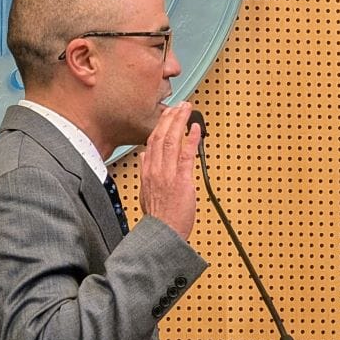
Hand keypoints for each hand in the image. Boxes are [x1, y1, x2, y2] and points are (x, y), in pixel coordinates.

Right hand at [138, 102, 200, 238]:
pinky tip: (195, 129)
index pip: (152, 141)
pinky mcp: (182, 181)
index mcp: (148, 172)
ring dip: (180, 122)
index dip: (160, 124)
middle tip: (179, 105)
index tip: (167, 113)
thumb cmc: (159, 217)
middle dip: (170, 117)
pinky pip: (186, 155)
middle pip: (160, 136)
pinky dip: (190, 140)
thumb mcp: (145, 192)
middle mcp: (156, 170)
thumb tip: (145, 157)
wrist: (163, 234)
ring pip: (171, 141)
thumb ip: (146, 172)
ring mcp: (168, 175)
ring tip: (187, 109)